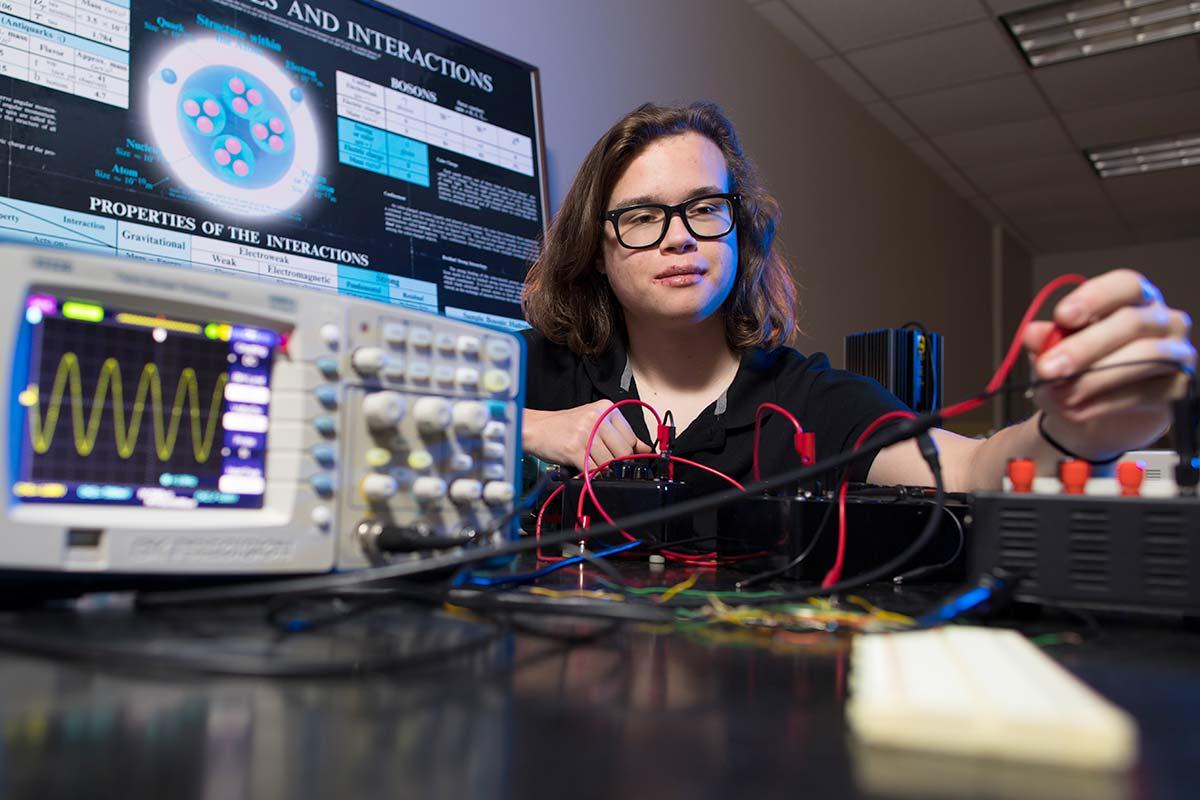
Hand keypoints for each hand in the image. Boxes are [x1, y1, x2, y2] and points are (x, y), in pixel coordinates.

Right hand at [523, 401, 653, 471]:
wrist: (536, 427)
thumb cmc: (565, 427)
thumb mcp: (594, 423)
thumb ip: (619, 435)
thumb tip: (646, 449)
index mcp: (606, 408)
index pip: (632, 438)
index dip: (628, 453)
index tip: (621, 459)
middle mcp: (598, 417)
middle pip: (624, 451)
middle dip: (616, 464)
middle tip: (604, 464)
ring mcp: (586, 432)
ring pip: (609, 462)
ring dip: (602, 470)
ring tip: (591, 464)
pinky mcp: (574, 448)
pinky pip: (593, 468)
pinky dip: (591, 474)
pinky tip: (584, 468)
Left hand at [1024, 269, 1194, 458]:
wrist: (1092, 412)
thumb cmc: (1078, 369)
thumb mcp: (1055, 351)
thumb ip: (1047, 339)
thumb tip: (1033, 334)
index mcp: (1134, 299)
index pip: (1125, 285)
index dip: (1095, 298)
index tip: (1061, 317)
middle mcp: (1161, 321)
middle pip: (1132, 322)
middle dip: (1085, 347)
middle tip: (1047, 368)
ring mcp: (1175, 353)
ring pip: (1145, 358)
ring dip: (1095, 378)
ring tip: (1059, 395)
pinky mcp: (1177, 387)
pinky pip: (1147, 393)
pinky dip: (1105, 403)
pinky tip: (1077, 410)